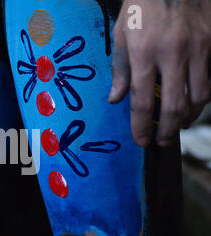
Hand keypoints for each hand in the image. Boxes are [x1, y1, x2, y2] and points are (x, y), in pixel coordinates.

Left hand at [109, 0, 210, 146]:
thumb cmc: (142, 6)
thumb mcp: (122, 34)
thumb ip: (120, 69)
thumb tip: (116, 99)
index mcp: (144, 52)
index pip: (141, 100)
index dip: (141, 125)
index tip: (141, 140)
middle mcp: (172, 53)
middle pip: (174, 105)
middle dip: (167, 130)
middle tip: (162, 141)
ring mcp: (198, 48)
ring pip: (199, 97)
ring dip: (188, 117)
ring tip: (177, 126)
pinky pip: (210, 79)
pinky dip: (202, 97)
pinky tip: (192, 102)